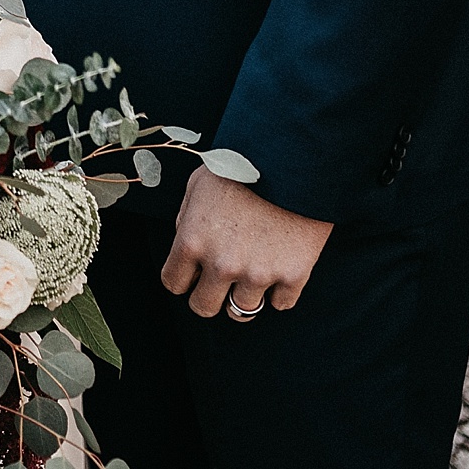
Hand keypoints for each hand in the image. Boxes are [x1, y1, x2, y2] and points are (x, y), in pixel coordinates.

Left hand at [160, 166, 333, 318]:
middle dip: (209, 295)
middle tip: (222, 279)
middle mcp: (221, 264)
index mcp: (192, 241)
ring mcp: (258, 273)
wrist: (294, 157)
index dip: (183, 277)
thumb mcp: (199, 183)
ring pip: (241, 311)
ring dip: (244, 296)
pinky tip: (280, 269)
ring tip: (252, 274)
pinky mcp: (293, 275)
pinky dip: (280, 292)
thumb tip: (185, 244)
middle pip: (203, 307)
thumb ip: (186, 218)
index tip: (194, 270)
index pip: (173, 283)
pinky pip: (281, 304)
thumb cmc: (241, 165)